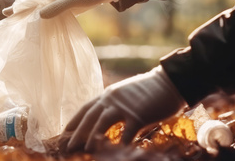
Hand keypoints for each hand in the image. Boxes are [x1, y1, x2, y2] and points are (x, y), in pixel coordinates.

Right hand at [2, 0, 115, 17]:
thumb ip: (58, 7)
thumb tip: (40, 16)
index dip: (19, 5)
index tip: (6, 12)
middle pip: (34, 4)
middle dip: (21, 11)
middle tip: (6, 18)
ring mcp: (59, 2)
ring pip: (42, 10)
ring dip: (32, 17)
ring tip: (18, 25)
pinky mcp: (66, 9)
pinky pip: (51, 15)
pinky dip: (44, 20)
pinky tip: (38, 27)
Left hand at [60, 66, 185, 153]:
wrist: (169, 83)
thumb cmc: (150, 90)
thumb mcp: (126, 94)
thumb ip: (116, 105)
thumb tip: (107, 116)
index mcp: (108, 95)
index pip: (86, 108)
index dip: (75, 120)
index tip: (65, 131)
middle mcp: (112, 99)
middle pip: (89, 116)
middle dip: (77, 132)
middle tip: (68, 146)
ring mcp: (124, 106)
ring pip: (102, 122)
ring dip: (92, 137)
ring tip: (85, 150)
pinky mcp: (138, 115)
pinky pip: (127, 132)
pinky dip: (121, 143)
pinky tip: (118, 152)